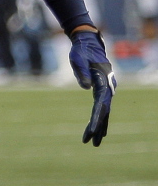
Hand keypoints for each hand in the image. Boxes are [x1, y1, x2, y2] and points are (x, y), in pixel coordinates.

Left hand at [69, 30, 115, 146]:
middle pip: (104, 111)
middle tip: (91, 143)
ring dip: (100, 126)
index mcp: (102, 80)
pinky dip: (100, 118)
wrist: (87, 43)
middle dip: (98, 127)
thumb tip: (86, 87)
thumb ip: (82, 73)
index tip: (93, 130)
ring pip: (104, 111)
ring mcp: (107, 89)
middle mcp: (108, 87)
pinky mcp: (102, 89)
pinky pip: (102, 107)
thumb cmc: (81, 51)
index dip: (97, 118)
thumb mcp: (77, 59)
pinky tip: (98, 130)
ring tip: (93, 143)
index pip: (101, 103)